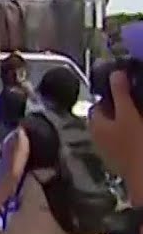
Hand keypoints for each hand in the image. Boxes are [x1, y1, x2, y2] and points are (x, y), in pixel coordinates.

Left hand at [90, 70, 142, 198]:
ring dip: (128, 120)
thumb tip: (116, 73)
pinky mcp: (125, 160)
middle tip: (136, 98)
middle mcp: (99, 138)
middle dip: (121, 107)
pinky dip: (132, 133)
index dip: (110, 94)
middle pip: (108, 117)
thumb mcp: (128, 114)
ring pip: (118, 129)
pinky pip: (126, 141)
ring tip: (139, 113)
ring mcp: (111, 151)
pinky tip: (141, 130)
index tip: (126, 86)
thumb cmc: (136, 144)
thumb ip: (120, 94)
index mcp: (95, 125)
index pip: (98, 104)